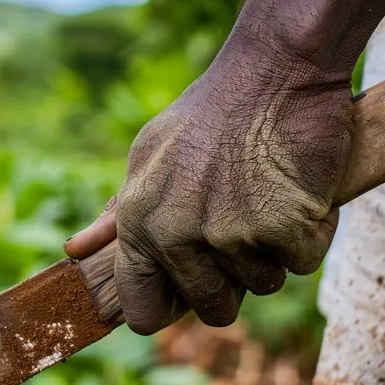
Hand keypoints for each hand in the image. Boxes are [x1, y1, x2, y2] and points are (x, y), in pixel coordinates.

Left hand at [65, 35, 351, 334]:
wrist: (270, 72)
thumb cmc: (207, 116)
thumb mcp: (147, 159)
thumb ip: (116, 214)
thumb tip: (75, 251)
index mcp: (138, 223)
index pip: (142, 312)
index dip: (171, 307)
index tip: (191, 289)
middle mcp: (176, 235)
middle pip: (213, 308)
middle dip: (234, 279)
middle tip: (242, 225)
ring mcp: (228, 234)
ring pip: (263, 284)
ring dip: (271, 250)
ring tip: (265, 195)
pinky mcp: (281, 228)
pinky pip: (302, 263)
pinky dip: (309, 232)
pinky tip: (295, 191)